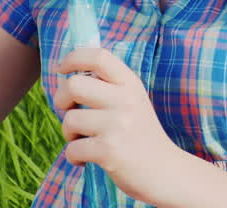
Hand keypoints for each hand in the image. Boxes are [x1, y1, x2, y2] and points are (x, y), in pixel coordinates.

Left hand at [55, 46, 181, 204]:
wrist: (164, 170)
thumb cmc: (140, 135)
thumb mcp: (133, 101)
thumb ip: (109, 86)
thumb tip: (69, 74)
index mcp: (130, 84)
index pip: (99, 56)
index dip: (73, 58)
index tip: (62, 69)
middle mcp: (125, 100)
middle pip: (73, 85)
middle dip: (61, 99)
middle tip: (70, 111)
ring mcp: (118, 125)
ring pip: (69, 120)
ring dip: (69, 134)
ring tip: (83, 140)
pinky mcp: (109, 150)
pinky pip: (72, 148)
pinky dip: (74, 157)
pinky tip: (87, 159)